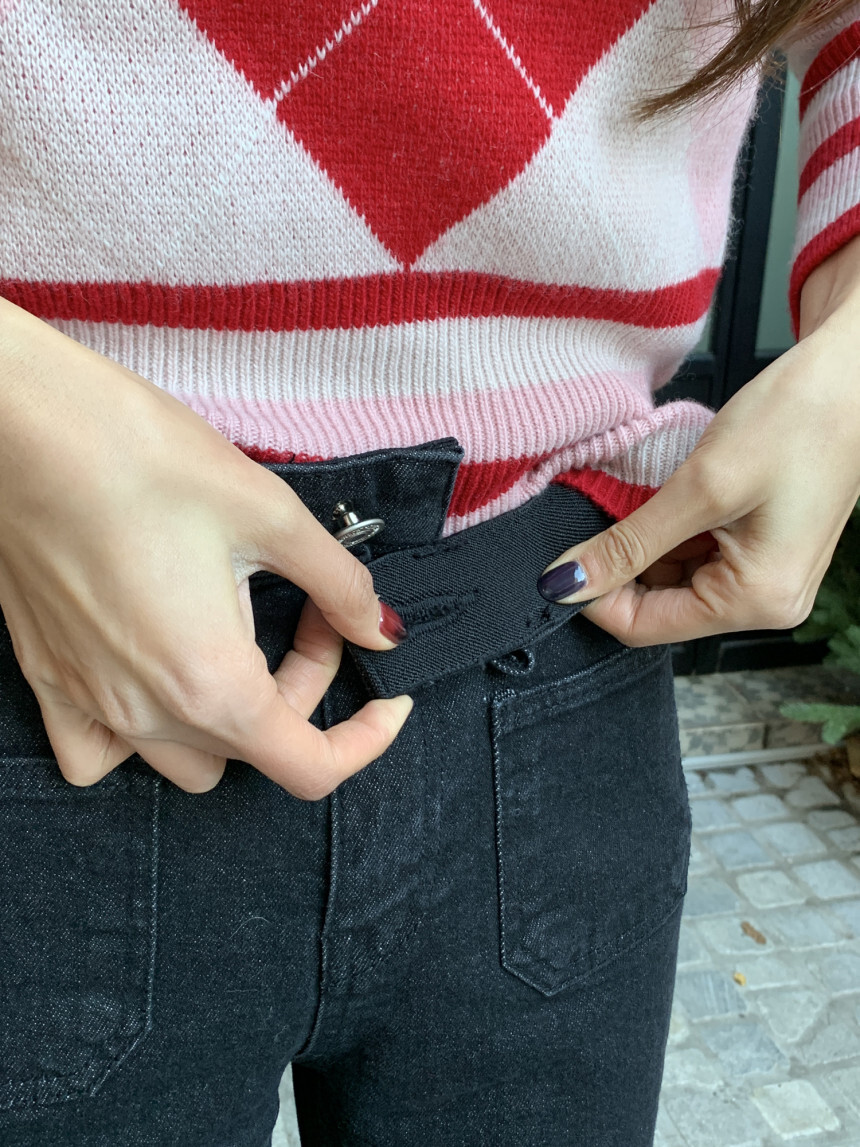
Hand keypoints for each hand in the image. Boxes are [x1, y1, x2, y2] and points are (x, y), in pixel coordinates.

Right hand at [0, 300, 411, 798]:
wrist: (20, 424)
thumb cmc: (139, 455)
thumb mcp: (270, 514)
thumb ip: (341, 585)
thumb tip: (382, 627)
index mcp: (210, 682)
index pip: (310, 766)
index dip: (367, 739)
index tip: (388, 698)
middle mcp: (145, 711)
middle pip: (254, 750)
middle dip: (303, 689)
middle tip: (311, 613)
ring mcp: (88, 701)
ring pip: (183, 759)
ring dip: (231, 718)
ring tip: (237, 638)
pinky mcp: (46, 674)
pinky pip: (97, 752)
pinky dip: (141, 736)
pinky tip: (157, 674)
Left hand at [537, 325, 859, 646]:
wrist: (855, 372)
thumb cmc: (801, 420)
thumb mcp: (700, 486)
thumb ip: (629, 543)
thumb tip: (569, 582)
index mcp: (757, 601)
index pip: (645, 628)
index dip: (594, 598)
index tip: (557, 564)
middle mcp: (766, 601)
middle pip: (658, 606)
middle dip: (619, 568)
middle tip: (595, 518)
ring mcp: (766, 576)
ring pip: (672, 579)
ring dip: (641, 546)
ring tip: (639, 498)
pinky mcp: (761, 548)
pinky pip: (696, 555)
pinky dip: (667, 531)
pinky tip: (665, 496)